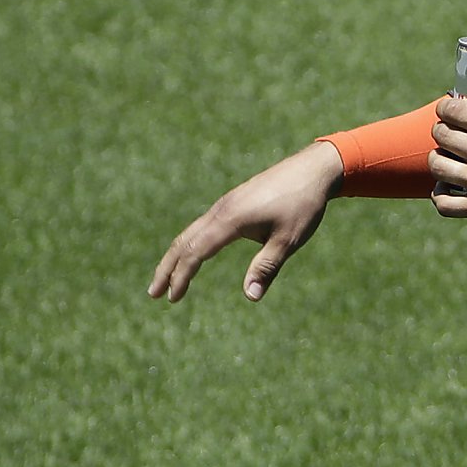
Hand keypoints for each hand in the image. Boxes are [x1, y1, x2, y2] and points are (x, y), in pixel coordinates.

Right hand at [148, 140, 343, 302]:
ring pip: (191, 232)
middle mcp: (222, 210)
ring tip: (167, 278)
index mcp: (231, 219)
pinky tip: (194, 254)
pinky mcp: (233, 202)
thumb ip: (267, 267)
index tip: (172, 298)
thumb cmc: (303, 205)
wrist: (313, 169)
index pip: (197, 251)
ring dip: (176, 255)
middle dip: (167, 268)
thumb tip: (250, 298)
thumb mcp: (288, 240)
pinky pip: (202, 225)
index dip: (182, 276)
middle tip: (153, 294)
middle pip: (184, 240)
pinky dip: (190, 243)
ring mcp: (226, 204)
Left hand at [428, 96, 466, 232]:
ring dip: (438, 159)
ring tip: (446, 159)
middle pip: (442, 135)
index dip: (445, 108)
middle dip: (442, 130)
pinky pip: (445, 204)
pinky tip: (447, 188)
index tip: (447, 110)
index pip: (455, 110)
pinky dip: (440, 196)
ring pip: (438, 166)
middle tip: (448, 133)